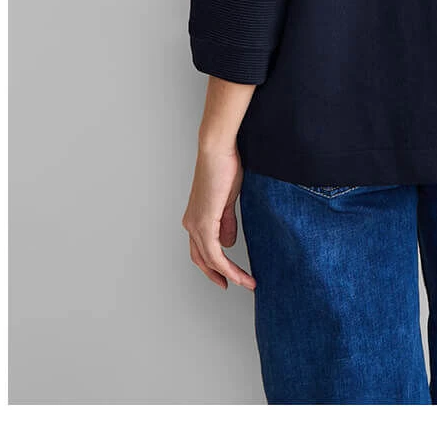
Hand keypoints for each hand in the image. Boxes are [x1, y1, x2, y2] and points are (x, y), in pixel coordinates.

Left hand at [182, 142, 256, 290]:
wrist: (217, 151)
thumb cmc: (224, 167)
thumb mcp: (227, 200)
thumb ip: (226, 222)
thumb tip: (228, 243)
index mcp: (195, 217)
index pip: (202, 250)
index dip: (214, 266)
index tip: (228, 276)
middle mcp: (191, 223)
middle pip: (202, 260)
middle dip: (218, 275)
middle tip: (234, 285)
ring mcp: (196, 224)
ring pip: (210, 260)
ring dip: (228, 274)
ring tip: (246, 282)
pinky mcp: (204, 222)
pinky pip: (215, 253)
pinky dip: (227, 267)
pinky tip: (238, 274)